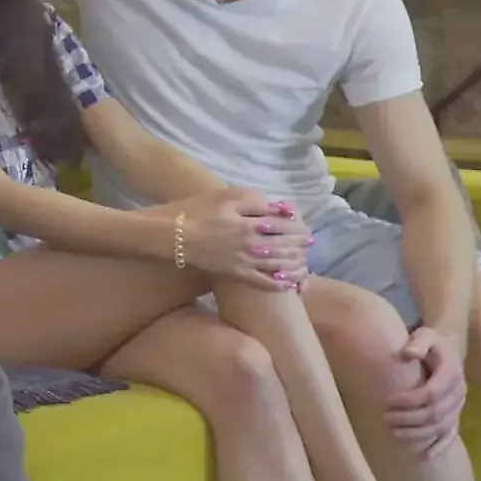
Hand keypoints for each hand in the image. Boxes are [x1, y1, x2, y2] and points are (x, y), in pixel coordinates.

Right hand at [176, 188, 311, 291]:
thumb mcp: (226, 196)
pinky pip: (262, 282)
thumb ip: (255, 201)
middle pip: (287, 246)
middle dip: (301, 245)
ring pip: (279, 265)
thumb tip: (280, 209)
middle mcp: (252, 245)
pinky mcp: (234, 274)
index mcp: (251, 223)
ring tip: (304, 260)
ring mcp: (244, 262)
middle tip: (309, 243)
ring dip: (295, 263)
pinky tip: (288, 283)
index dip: (300, 226)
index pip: (286, 225)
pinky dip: (278, 283)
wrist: (171, 235)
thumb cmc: (196, 211)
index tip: (305, 227)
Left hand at [386, 325, 467, 457]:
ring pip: (441, 427)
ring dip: (418, 433)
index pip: (432, 393)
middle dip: (409, 418)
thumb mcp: (424, 334)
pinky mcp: (456, 415)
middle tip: (385, 418)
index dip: (410, 400)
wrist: (446, 350)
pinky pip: (451, 435)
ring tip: (394, 433)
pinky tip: (425, 456)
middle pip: (436, 413)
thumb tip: (408, 353)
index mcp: (452, 373)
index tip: (388, 401)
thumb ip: (418, 342)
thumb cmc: (430, 342)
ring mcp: (459, 406)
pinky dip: (440, 446)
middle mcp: (459, 392)